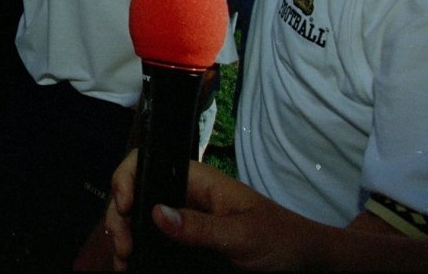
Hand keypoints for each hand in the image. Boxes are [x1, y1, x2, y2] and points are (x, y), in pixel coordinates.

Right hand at [107, 153, 321, 270]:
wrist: (307, 264)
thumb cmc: (283, 239)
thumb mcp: (243, 234)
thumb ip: (201, 227)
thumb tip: (155, 213)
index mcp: (197, 181)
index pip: (148, 163)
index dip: (127, 179)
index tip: (126, 208)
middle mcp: (184, 197)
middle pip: (137, 193)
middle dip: (120, 217)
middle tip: (124, 249)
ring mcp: (183, 222)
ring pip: (139, 221)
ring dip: (124, 237)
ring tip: (124, 263)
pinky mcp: (185, 247)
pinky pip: (153, 245)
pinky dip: (137, 254)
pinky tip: (131, 267)